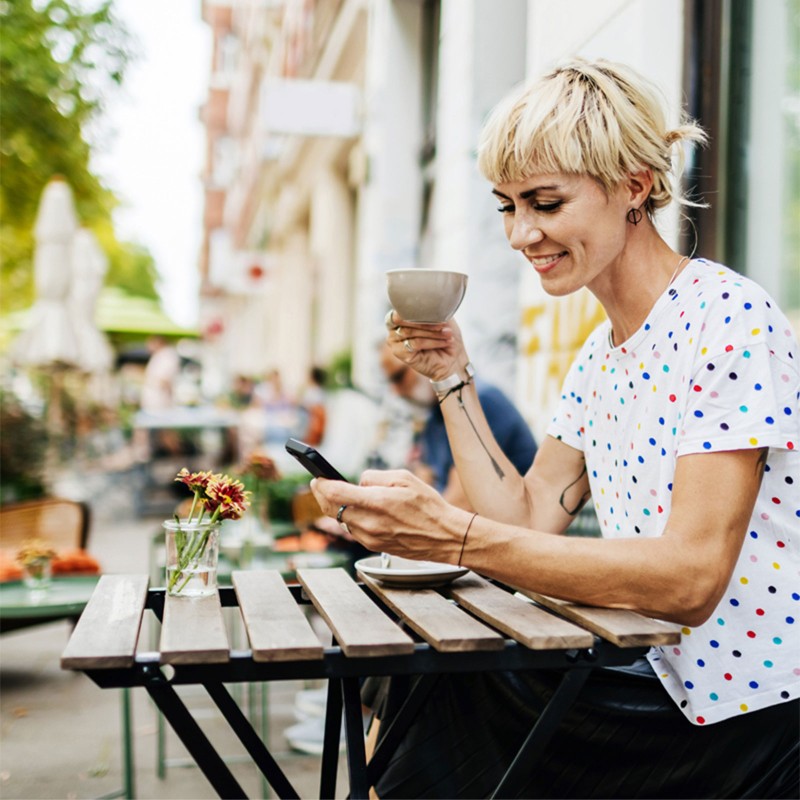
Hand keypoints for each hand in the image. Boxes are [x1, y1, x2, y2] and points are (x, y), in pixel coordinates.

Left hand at [310, 469, 467, 562]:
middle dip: (322, 495)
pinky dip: (351, 519)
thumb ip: (375, 477)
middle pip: (331, 509)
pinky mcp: (374, 546)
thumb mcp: (404, 478)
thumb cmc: (428, 505)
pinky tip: (358, 511)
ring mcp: (370, 537)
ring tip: (339, 495)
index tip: (316, 478)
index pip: (335, 493)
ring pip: (341, 521)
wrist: (444, 536)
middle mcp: (369, 522)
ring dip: (336, 508)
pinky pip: (354, 530)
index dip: (321, 484)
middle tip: (319, 485)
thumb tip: (358, 482)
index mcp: (376, 502)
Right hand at [385, 309, 467, 381]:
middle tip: (443, 324)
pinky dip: (432, 342)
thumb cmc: (446, 336)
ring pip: (410, 331)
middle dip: (425, 321)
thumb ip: (431, 308)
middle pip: (402, 319)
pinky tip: (444, 342)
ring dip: (432, 332)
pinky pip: (414, 343)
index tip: (436, 312)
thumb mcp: (441, 317)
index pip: (399, 308)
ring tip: (448, 334)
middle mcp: (393, 329)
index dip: (416, 309)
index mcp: (400, 317)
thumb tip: (428, 300)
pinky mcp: (400, 354)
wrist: (453, 359)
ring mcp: (394, 343)